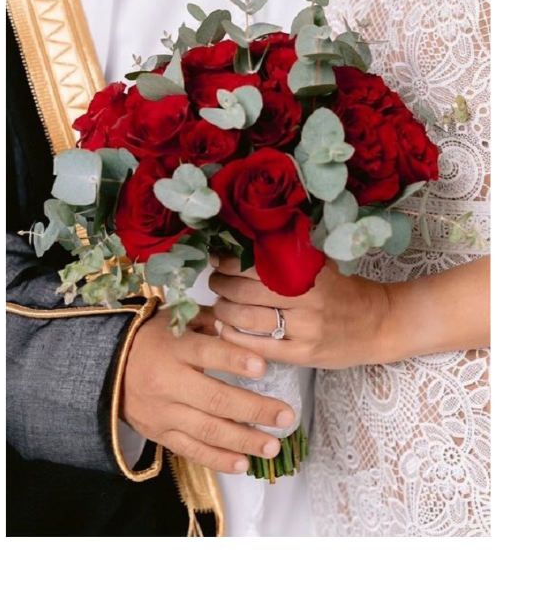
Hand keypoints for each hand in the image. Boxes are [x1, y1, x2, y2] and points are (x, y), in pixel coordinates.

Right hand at [122, 307, 295, 473]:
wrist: (108, 368)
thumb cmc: (153, 339)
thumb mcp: (177, 320)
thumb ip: (211, 322)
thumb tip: (245, 325)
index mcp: (174, 348)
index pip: (206, 353)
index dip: (234, 360)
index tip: (262, 367)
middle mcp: (168, 382)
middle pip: (215, 399)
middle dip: (254, 409)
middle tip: (286, 415)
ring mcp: (164, 413)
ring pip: (208, 431)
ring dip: (244, 440)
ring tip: (273, 445)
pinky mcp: (160, 434)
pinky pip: (192, 451)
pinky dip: (219, 459)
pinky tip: (244, 464)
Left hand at [209, 255, 390, 368]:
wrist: (381, 324)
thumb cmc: (347, 291)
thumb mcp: (323, 265)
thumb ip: (292, 254)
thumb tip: (248, 241)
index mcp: (309, 273)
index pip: (256, 264)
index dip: (229, 262)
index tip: (217, 258)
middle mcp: (306, 300)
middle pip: (246, 292)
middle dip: (221, 285)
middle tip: (214, 281)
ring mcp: (305, 329)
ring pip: (248, 320)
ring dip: (223, 311)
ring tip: (218, 305)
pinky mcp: (303, 354)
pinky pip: (259, 346)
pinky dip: (235, 338)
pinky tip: (225, 330)